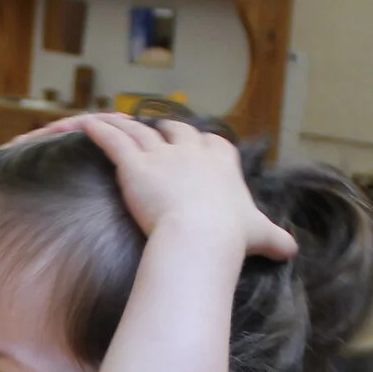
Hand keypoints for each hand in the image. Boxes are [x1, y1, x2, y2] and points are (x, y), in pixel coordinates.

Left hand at [76, 115, 295, 260]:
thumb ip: (275, 238)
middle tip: (148, 133)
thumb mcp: (259, 234)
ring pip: (135, 129)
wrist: (201, 238)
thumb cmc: (230, 237)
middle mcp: (191, 149)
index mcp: (221, 160)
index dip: (198, 143)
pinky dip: (92, 129)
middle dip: (161, 129)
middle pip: (172, 128)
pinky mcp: (133, 163)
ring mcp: (161, 153)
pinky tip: (79, 125)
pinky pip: (109, 139)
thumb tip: (293, 249)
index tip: (193, 146)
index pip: (209, 141)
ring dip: (118, 124)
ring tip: (106, 122)